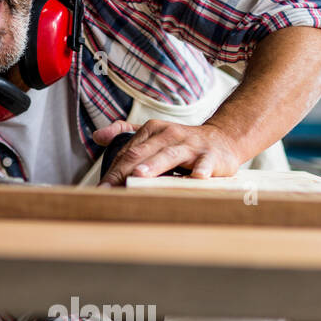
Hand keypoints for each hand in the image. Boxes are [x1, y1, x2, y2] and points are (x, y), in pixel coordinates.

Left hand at [93, 119, 242, 185]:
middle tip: (109, 189)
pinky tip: (196, 177)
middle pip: (142, 154)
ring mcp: (190, 145)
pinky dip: (200, 170)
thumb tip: (97, 137)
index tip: (100, 190)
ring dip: (155, 165)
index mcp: (153, 130)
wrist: (223, 139)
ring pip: (169, 155)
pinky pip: (204, 164)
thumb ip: (125, 133)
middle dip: (124, 172)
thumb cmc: (183, 142)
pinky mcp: (211, 156)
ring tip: (140, 175)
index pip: (128, 152)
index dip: (112, 172)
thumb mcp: (154, 133)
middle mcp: (170, 135)